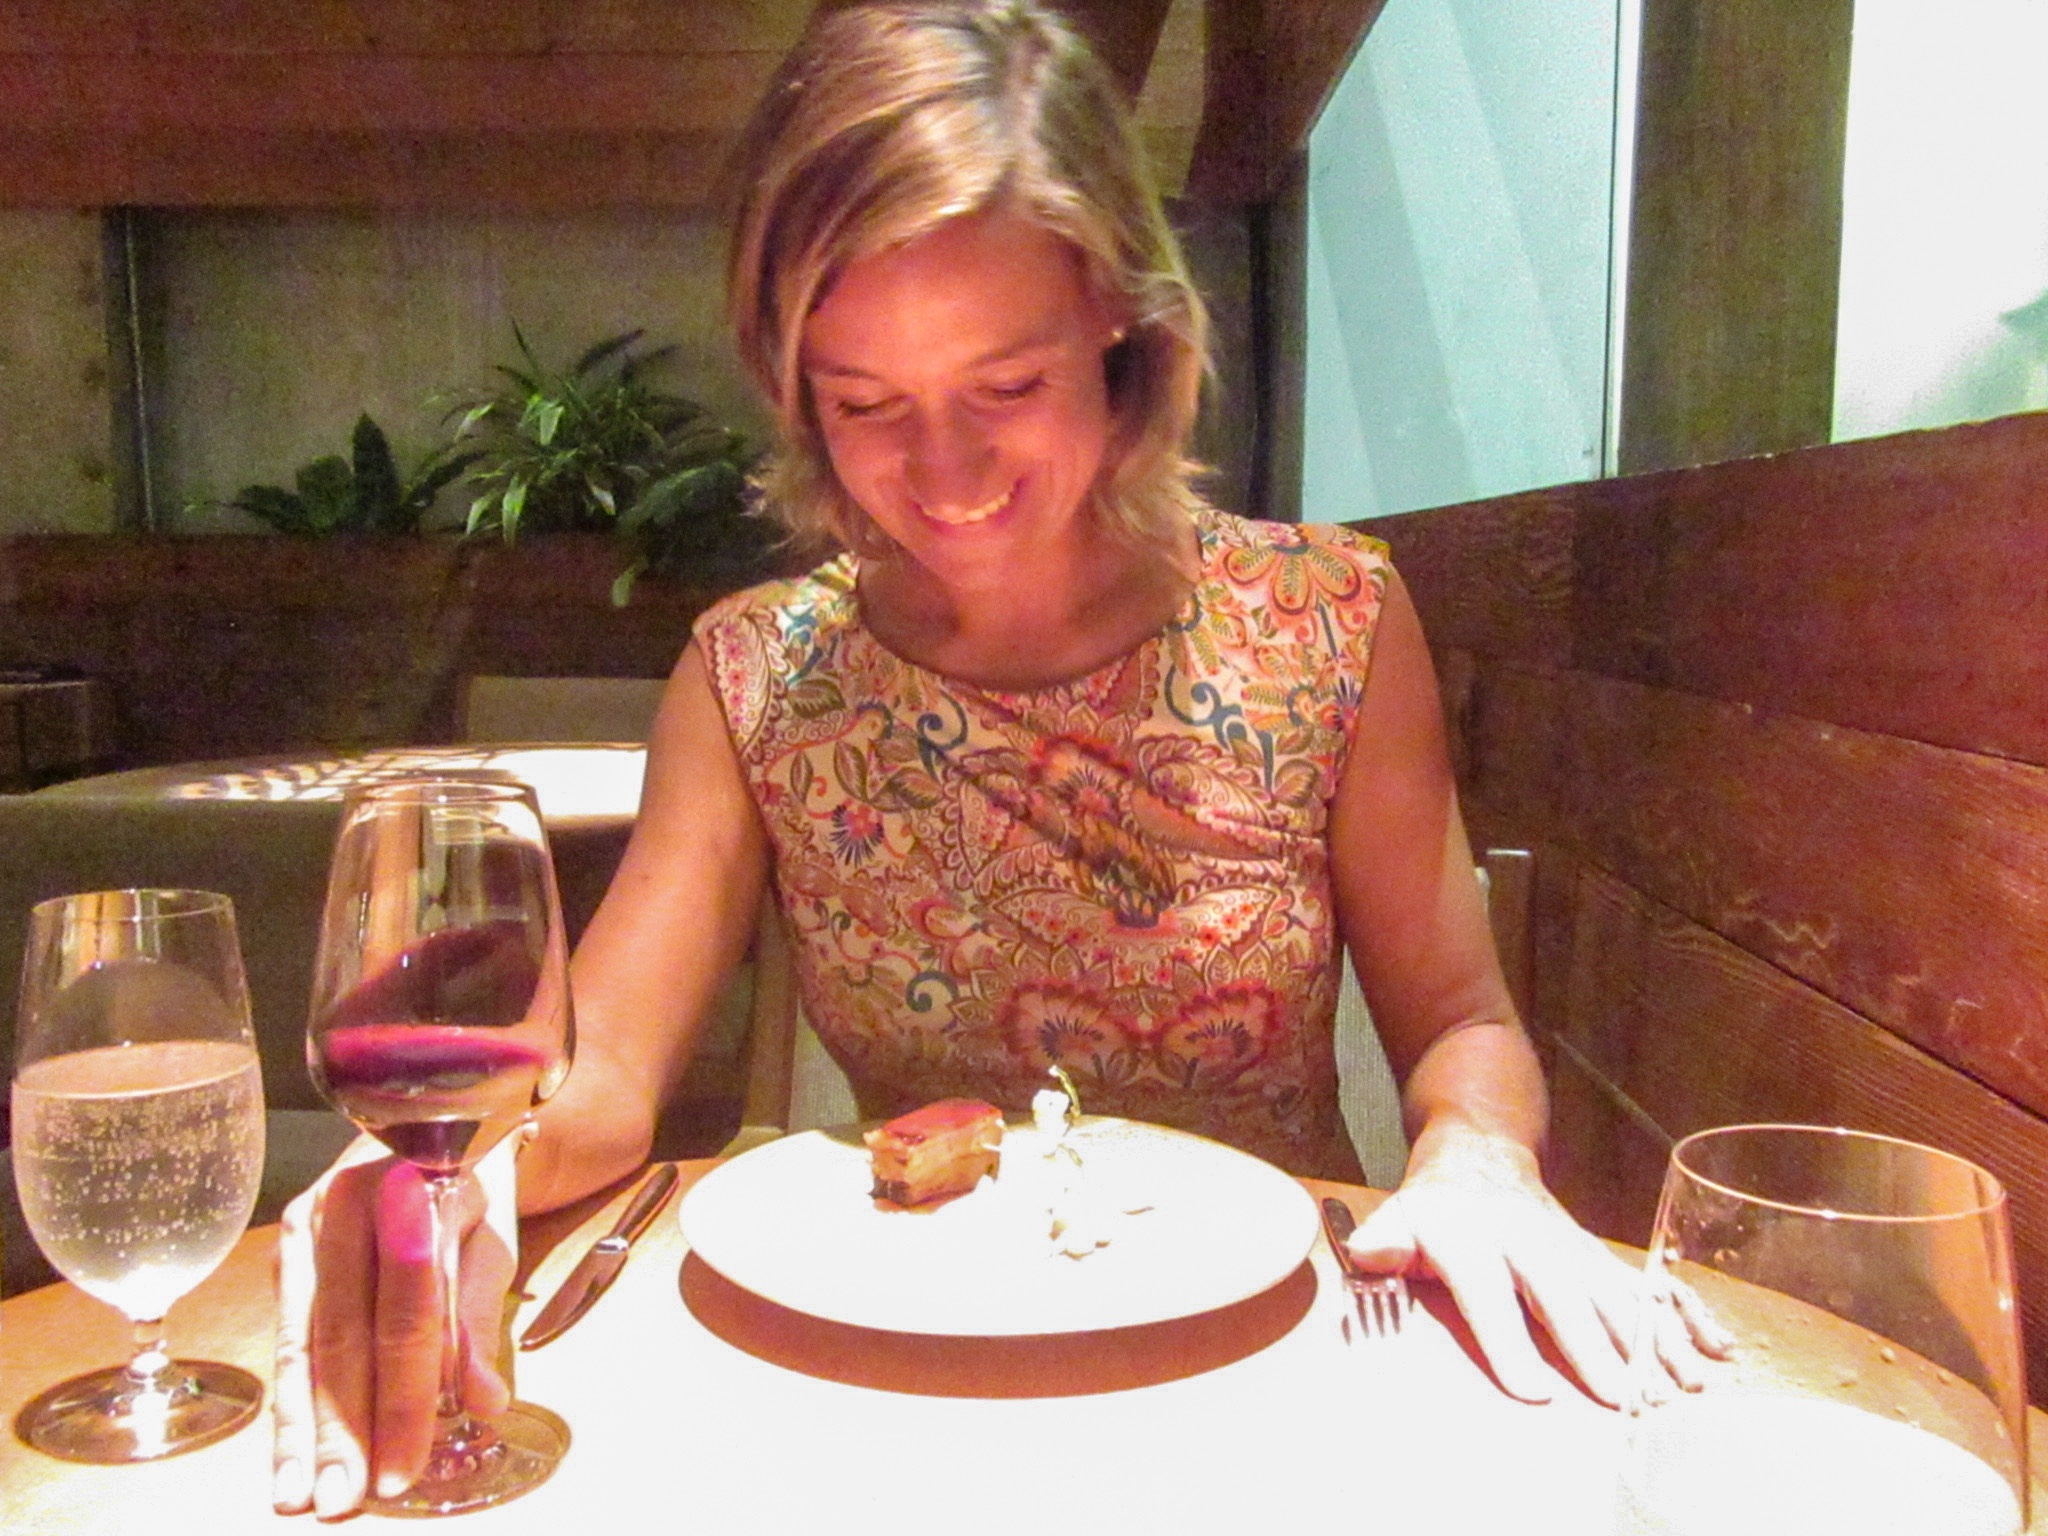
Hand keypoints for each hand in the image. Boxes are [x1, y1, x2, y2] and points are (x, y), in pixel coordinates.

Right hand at [271, 1142, 515, 1517]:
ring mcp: (307, 1228)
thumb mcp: (491, 1242)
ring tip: (297, 1498)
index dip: (405, 1396)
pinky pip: (288, 1337)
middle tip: (341, 1502)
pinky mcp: (286, 1251)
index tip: (404, 1466)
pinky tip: (284, 1456)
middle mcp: (345, 1206)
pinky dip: (287, 1402)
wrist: (438, 1120)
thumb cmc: (475, 1187)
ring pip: (304, 1344)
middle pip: (344, 1338)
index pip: (406, 1315)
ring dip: (300, 1429)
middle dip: (342, 1428)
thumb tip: (482, 1403)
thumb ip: (478, 1320)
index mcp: (410, 1193)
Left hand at [1346, 1131, 1729, 1405]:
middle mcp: (1531, 1243)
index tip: (1536, 1392)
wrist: (1482, 1151)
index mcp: (1474, 1240)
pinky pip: (1648, 1284)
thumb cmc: (1435, 1204)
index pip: (1491, 1297)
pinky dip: (1686, 1313)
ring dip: (1654, 1340)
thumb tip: (1366, 1256)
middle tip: (1628, 1398)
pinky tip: (1716, 1346)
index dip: (1511, 1344)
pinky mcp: (1599, 1255)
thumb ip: (1381, 1242)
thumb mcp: (1397, 1215)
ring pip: (1617, 1294)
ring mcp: (1572, 1247)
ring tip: (1682, 1385)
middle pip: (1567, 1300)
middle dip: (1599, 1349)